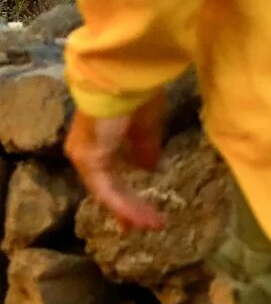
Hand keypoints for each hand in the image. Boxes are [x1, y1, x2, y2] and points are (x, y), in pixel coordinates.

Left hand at [64, 92, 167, 230]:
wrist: (121, 79)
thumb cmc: (136, 95)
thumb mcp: (146, 125)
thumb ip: (146, 148)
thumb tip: (150, 168)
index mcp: (100, 140)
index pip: (110, 171)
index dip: (127, 189)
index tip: (143, 205)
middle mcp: (86, 152)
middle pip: (106, 187)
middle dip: (128, 207)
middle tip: (144, 224)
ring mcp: (86, 157)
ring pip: (107, 192)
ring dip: (130, 210)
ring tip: (150, 223)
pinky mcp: (90, 161)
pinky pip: (107, 190)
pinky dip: (124, 205)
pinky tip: (141, 216)